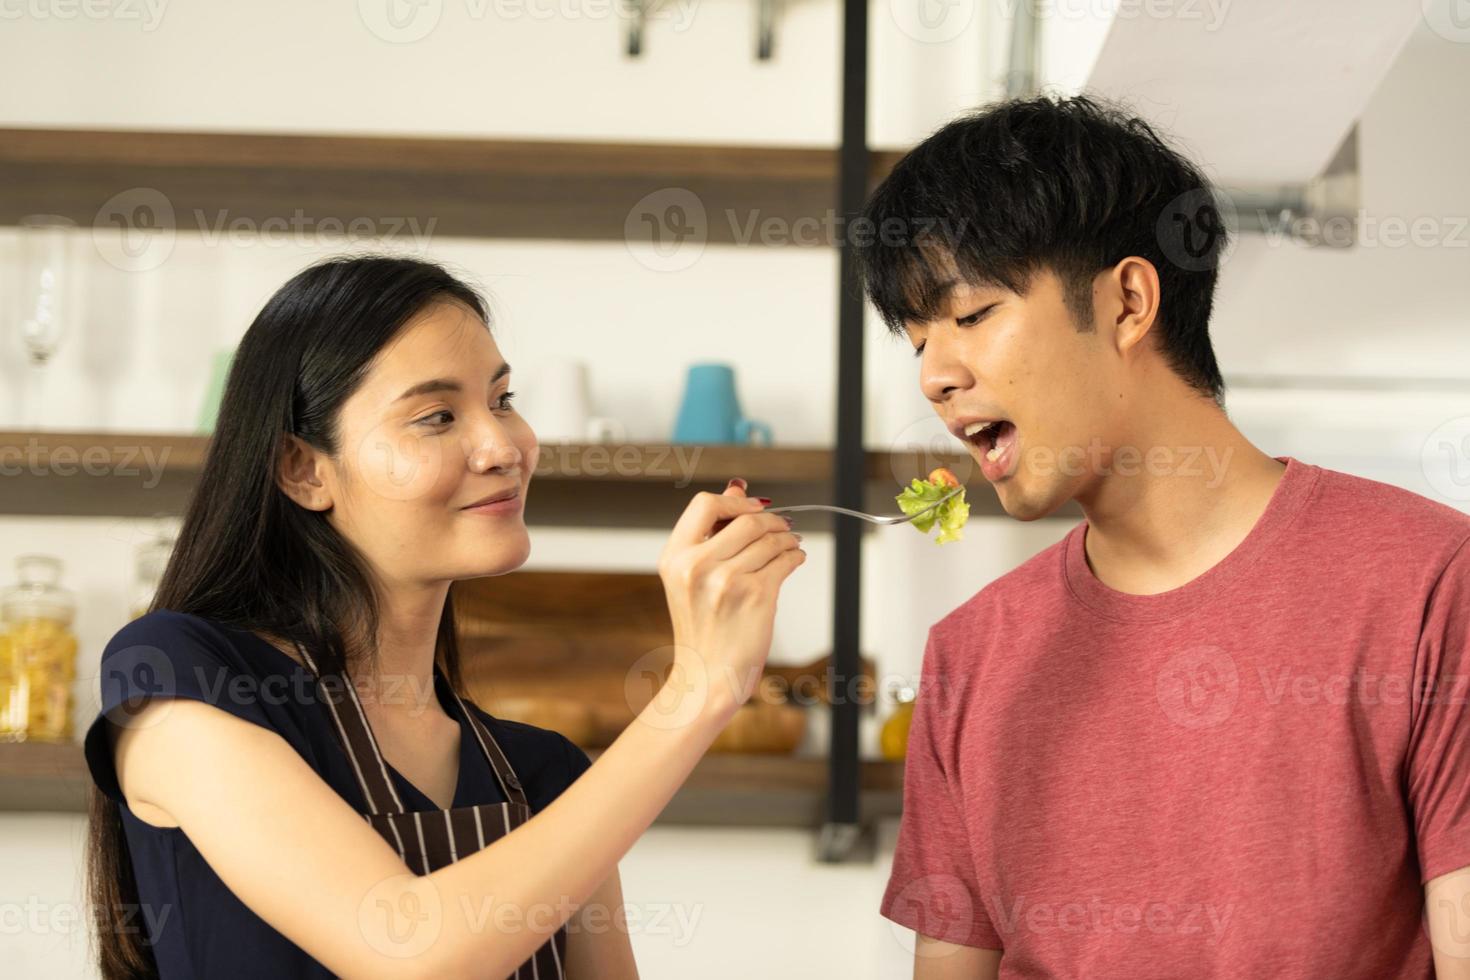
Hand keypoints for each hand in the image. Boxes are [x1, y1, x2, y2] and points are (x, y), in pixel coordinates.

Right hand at [656, 478, 805, 722]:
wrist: (707, 677)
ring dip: (787, 538)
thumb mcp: (691, 578)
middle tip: (782, 525)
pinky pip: (785, 561)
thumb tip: (737, 486)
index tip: (753, 506)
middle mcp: (697, 566)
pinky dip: (795, 555)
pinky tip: (794, 558)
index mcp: (675, 557)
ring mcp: (727, 581)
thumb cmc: (702, 629)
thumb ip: (712, 533)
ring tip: (791, 544)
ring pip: (770, 539)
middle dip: (772, 519)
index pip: (706, 504)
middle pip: (746, 519)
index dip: (735, 500)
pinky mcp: (756, 596)